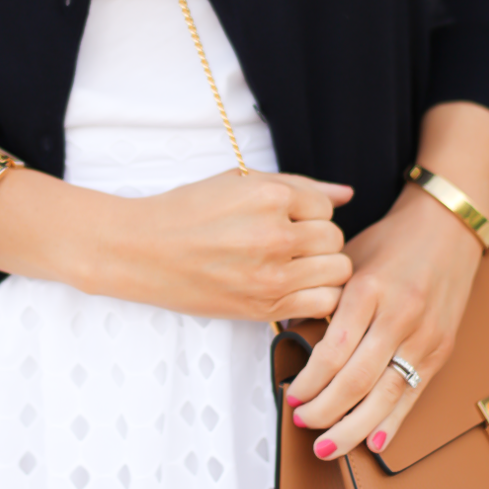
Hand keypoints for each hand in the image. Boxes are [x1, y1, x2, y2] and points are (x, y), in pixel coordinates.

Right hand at [0, 164, 352, 320]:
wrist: (142, 251)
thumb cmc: (187, 212)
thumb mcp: (239, 183)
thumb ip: (299, 186)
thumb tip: (347, 194)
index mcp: (269, 196)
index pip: (325, 207)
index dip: (309, 213)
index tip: (285, 219)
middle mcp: (275, 234)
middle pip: (335, 239)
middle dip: (318, 240)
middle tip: (288, 244)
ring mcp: (272, 274)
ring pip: (338, 271)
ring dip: (322, 268)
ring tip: (293, 266)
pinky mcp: (264, 306)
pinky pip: (323, 302)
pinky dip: (316, 296)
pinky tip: (291, 287)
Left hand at [284, 183, 483, 458]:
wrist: (449, 224)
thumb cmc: (392, 240)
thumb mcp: (349, 259)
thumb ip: (325, 297)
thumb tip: (291, 331)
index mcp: (370, 289)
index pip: (334, 351)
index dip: (310, 382)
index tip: (292, 396)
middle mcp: (400, 315)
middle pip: (357, 380)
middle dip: (325, 410)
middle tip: (302, 422)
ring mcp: (425, 335)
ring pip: (386, 395)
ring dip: (353, 427)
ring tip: (327, 446)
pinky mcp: (442, 348)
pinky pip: (414, 394)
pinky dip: (392, 422)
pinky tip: (372, 442)